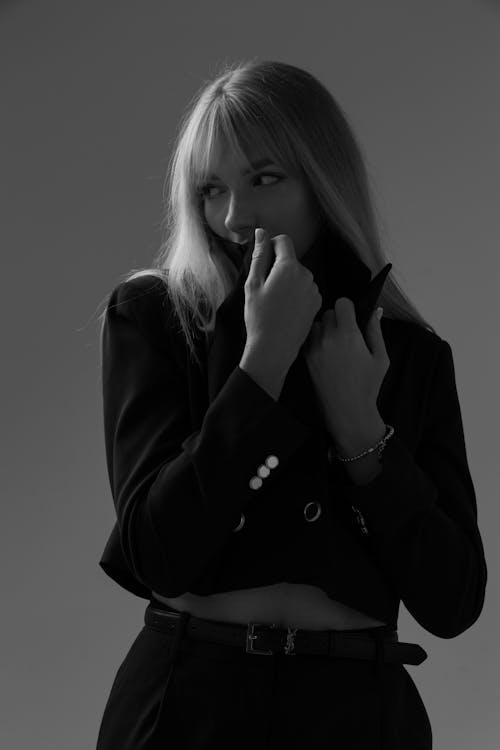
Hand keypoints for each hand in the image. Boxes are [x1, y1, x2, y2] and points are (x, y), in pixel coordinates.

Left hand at [302, 298, 389, 433]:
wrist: (348, 410)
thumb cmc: (368, 385)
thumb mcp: (380, 357)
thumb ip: (376, 331)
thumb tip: (376, 310)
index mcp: (349, 335)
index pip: (342, 303)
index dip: (349, 309)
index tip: (353, 318)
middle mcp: (328, 338)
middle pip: (328, 312)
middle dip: (337, 318)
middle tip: (346, 333)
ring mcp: (314, 348)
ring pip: (315, 324)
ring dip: (323, 328)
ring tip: (334, 342)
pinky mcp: (306, 358)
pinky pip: (307, 338)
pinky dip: (314, 339)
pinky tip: (325, 351)